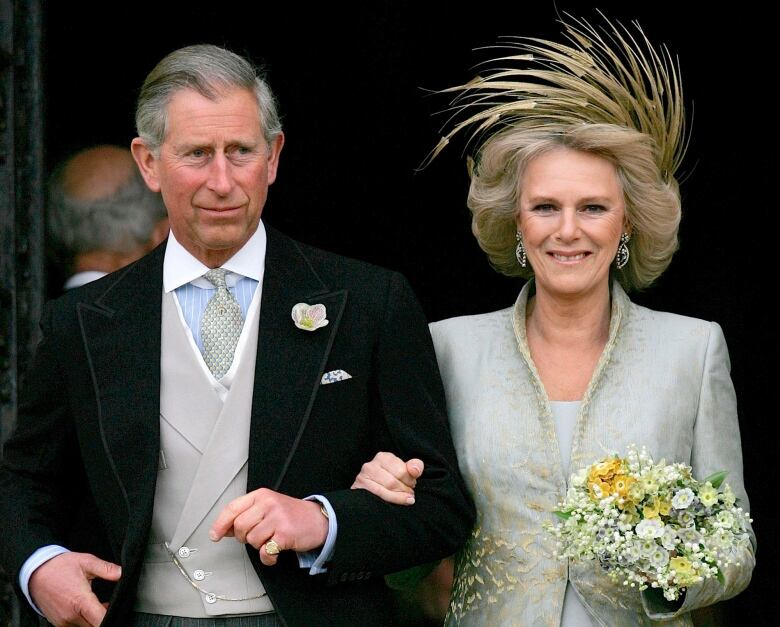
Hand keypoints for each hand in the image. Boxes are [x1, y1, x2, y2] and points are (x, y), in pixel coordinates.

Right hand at [29, 552, 120, 626]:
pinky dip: (83, 620)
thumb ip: (106, 568)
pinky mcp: (58, 623)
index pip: (100, 620)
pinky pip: (75, 626)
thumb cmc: (60, 566)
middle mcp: (70, 616)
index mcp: (80, 601)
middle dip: (104, 617)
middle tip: (108, 604)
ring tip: (97, 604)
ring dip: (93, 619)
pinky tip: (86, 608)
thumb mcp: (86, 561)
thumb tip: (122, 573)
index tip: (116, 608)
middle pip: (95, 625)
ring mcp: (63, 621)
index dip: (112, 616)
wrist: (36, 572)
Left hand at [209, 488, 328, 565]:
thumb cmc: (291, 515)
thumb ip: (247, 514)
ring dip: (259, 546)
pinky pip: (265, 552)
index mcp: (261, 495)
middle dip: (244, 537)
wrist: (318, 519)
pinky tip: (274, 553)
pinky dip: (268, 557)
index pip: (233, 508)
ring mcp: (278, 518)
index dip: (220, 524)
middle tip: (257, 536)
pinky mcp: (285, 533)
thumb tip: (225, 529)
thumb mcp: (268, 507)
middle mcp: (268, 504)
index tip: (215, 535)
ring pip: (252, 540)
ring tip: (271, 540)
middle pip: (240, 526)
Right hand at [351, 451, 423, 504]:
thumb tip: (414, 471)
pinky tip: (393, 505)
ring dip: (397, 498)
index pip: (402, 471)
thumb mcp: (405, 469)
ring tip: (405, 499)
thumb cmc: (392, 479)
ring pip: (384, 491)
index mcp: (383, 457)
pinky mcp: (358, 489)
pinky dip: (388, 502)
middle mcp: (370, 465)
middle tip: (409, 495)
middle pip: (392, 482)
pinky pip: (376, 497)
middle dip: (404, 490)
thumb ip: (415, 466)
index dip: (410, 481)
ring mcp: (362, 477)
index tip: (412, 484)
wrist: (371, 490)